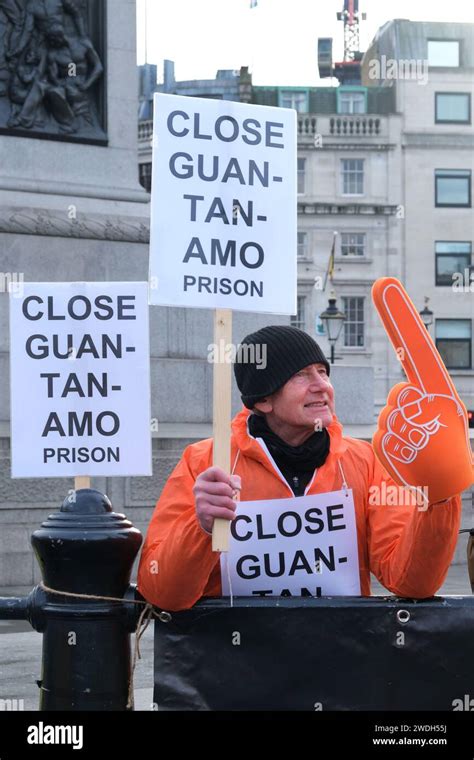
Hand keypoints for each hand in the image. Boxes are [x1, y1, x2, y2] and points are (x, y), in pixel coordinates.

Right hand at [193, 466, 240, 534]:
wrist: (209, 518)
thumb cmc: (218, 498)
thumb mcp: (226, 485)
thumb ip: (233, 480)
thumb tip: (237, 487)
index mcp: (203, 477)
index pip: (216, 471)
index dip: (227, 478)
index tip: (231, 486)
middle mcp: (199, 487)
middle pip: (224, 487)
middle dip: (232, 495)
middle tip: (230, 499)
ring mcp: (200, 499)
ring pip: (225, 500)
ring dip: (232, 506)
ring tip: (230, 508)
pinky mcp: (203, 512)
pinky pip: (223, 511)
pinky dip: (230, 514)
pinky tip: (230, 515)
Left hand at [372, 278, 472, 503]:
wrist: (448, 486)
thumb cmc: (446, 444)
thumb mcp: (443, 411)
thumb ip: (423, 390)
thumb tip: (404, 385)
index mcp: (439, 389)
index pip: (417, 346)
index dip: (399, 316)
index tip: (383, 284)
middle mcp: (426, 402)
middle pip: (398, 393)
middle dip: (405, 409)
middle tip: (423, 428)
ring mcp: (408, 424)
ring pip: (388, 414)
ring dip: (398, 427)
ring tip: (418, 444)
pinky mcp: (390, 444)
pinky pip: (382, 435)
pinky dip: (392, 445)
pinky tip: (409, 455)